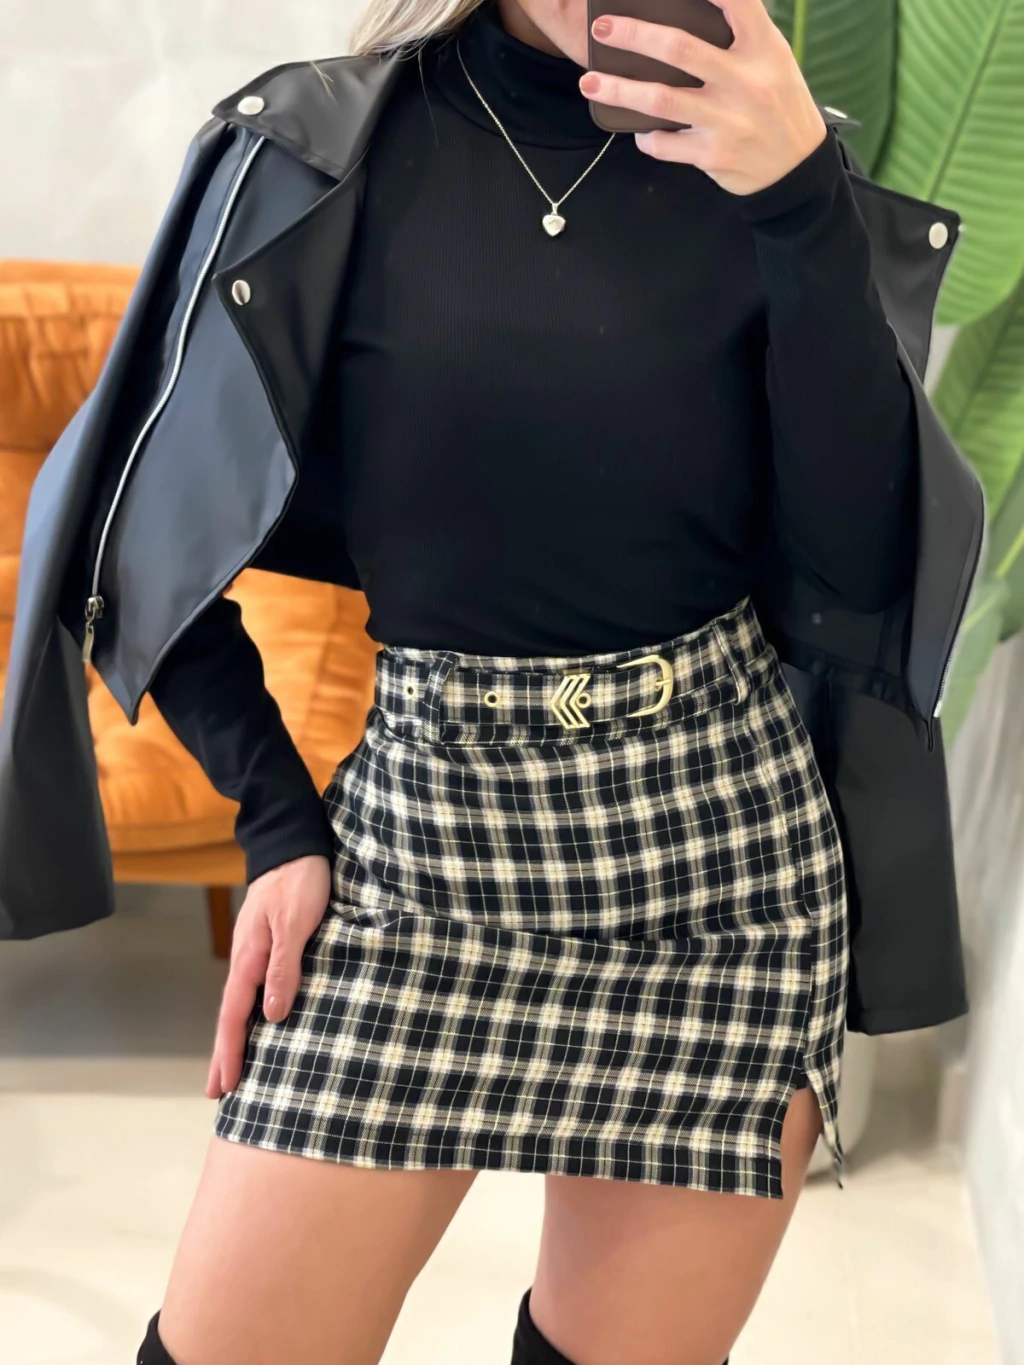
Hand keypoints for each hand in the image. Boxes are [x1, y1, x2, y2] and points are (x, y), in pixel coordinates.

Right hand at [206, 853, 331, 1098]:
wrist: (294, 846)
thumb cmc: (299, 882)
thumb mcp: (296, 923)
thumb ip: (284, 967)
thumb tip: (271, 1016)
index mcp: (250, 958)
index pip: (234, 1016)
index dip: (230, 1052)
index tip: (227, 1086)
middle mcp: (247, 960)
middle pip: (231, 1017)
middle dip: (224, 1054)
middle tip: (217, 1093)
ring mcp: (255, 954)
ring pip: (240, 1005)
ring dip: (234, 1038)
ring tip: (232, 1069)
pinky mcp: (268, 947)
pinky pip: (254, 990)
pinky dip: (249, 1015)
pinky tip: (257, 1025)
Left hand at [580, 0, 826, 195]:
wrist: (796, 168)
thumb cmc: (777, 104)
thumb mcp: (773, 60)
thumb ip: (740, 35)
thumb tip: (688, 12)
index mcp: (763, 48)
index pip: (736, 2)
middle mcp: (746, 80)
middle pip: (679, 48)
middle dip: (634, 35)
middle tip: (601, 29)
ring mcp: (728, 119)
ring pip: (661, 100)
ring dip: (619, 90)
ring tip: (589, 82)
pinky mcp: (714, 154)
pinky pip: (666, 144)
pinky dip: (646, 137)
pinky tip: (638, 130)